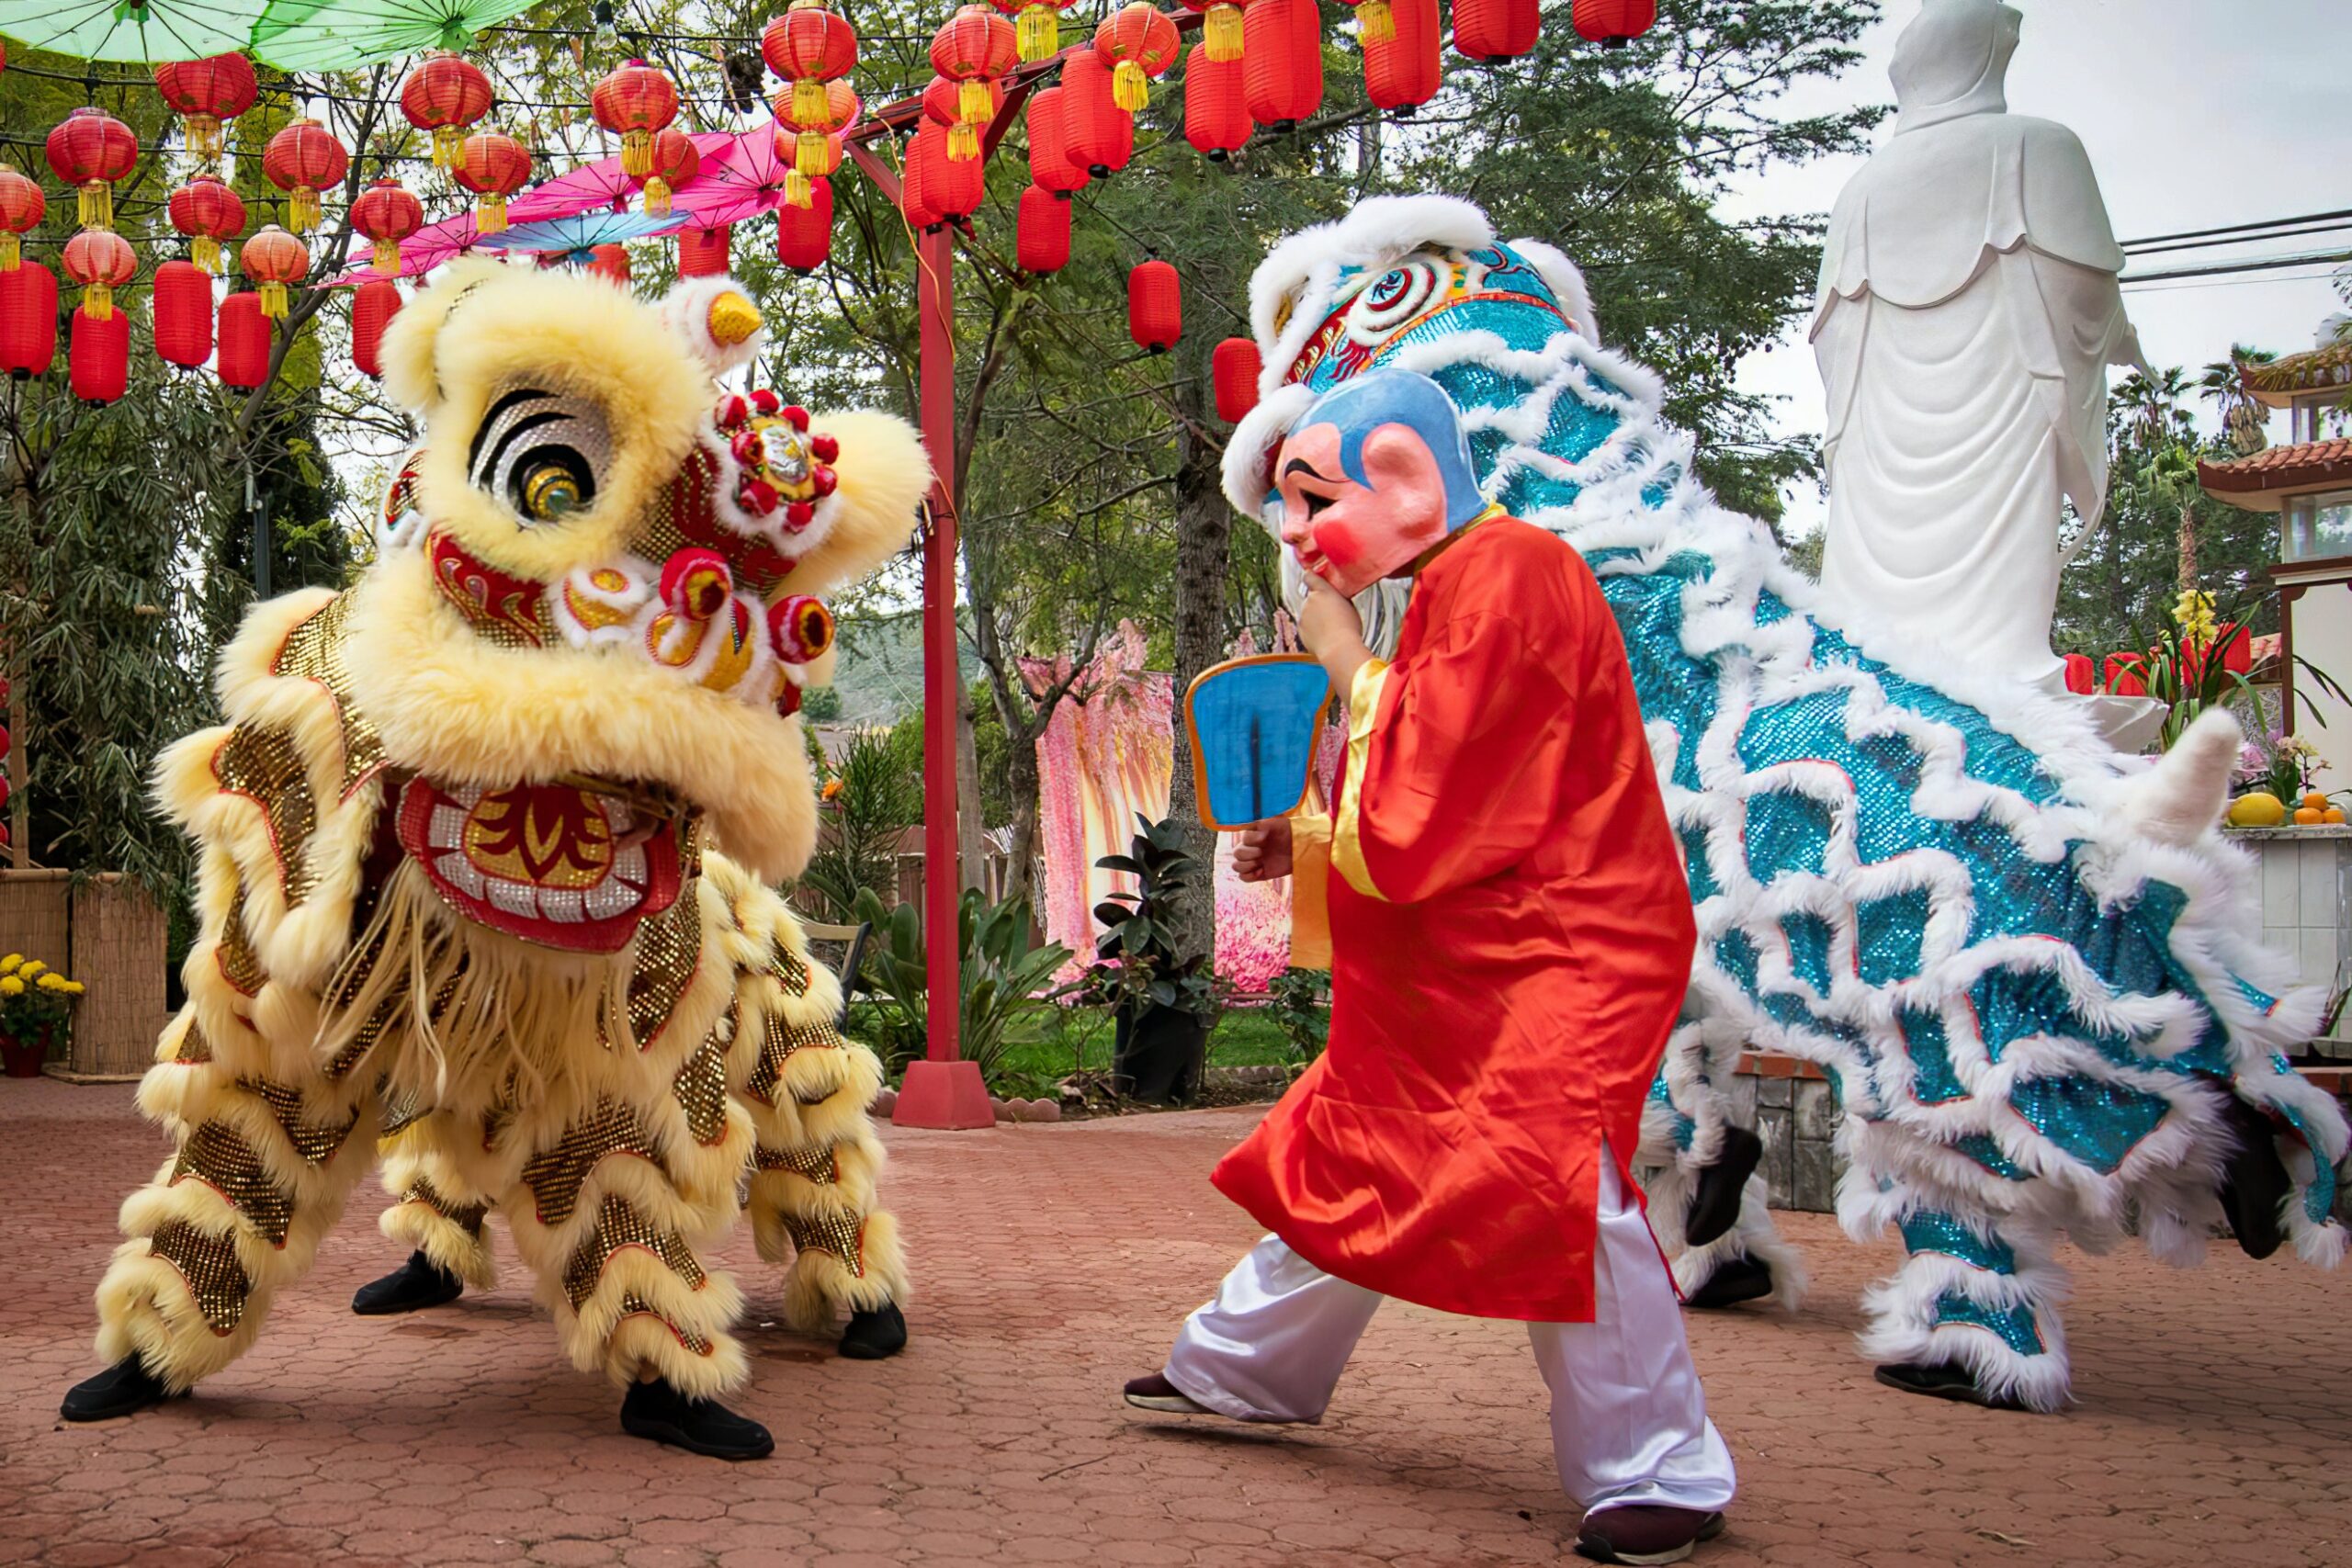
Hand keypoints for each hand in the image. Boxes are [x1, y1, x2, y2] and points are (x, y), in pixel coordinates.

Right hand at [1232, 818, 1292, 882]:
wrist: (1302, 848)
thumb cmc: (1291, 833)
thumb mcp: (1278, 823)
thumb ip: (1263, 824)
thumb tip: (1252, 828)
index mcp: (1253, 834)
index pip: (1243, 838)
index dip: (1252, 839)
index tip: (1266, 837)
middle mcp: (1250, 848)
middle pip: (1236, 853)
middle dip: (1249, 853)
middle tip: (1262, 852)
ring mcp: (1253, 861)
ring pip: (1236, 866)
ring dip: (1246, 865)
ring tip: (1260, 863)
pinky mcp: (1258, 873)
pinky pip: (1243, 877)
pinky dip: (1250, 876)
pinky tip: (1262, 871)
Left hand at [1298, 572, 1370, 695]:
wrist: (1338, 649)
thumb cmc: (1348, 628)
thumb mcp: (1349, 606)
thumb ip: (1338, 598)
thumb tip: (1335, 599)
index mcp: (1323, 591)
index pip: (1310, 577)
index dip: (1310, 576)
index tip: (1309, 575)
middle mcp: (1309, 601)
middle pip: (1311, 598)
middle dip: (1319, 603)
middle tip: (1332, 613)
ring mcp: (1302, 615)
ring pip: (1308, 613)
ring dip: (1316, 617)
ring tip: (1331, 628)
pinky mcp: (1300, 629)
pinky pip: (1306, 626)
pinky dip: (1313, 629)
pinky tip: (1325, 636)